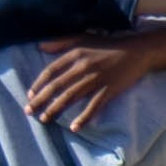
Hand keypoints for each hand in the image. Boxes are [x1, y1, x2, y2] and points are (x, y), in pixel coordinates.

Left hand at [22, 32, 165, 127]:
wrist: (136, 51)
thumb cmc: (107, 45)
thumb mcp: (83, 37)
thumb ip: (61, 41)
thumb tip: (39, 46)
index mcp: (76, 53)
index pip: (51, 71)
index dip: (39, 84)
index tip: (30, 94)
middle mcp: (83, 66)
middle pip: (58, 86)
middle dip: (41, 100)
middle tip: (29, 112)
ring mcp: (97, 79)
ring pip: (71, 97)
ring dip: (56, 109)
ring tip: (45, 119)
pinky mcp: (109, 89)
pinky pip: (94, 106)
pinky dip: (84, 117)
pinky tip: (75, 128)